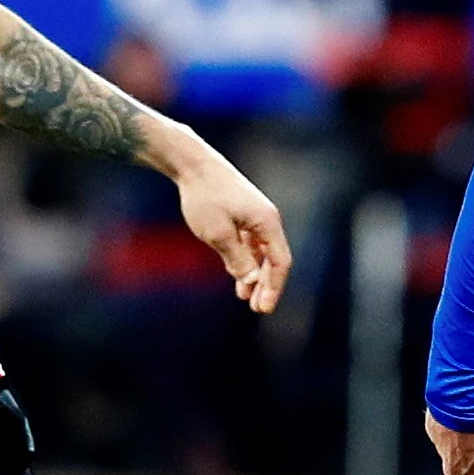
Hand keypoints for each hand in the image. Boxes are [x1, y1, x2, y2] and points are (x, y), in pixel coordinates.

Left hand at [170, 147, 292, 313]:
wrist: (192, 165)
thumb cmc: (205, 197)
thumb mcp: (218, 234)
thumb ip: (237, 258)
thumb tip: (251, 280)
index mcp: (267, 222)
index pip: (280, 262)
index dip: (274, 287)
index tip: (264, 308)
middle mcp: (266, 219)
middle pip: (273, 259)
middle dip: (266, 285)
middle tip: (258, 309)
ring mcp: (254, 216)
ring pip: (261, 252)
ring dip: (255, 275)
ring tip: (246, 298)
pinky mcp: (242, 214)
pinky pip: (249, 244)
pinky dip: (245, 260)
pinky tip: (237, 276)